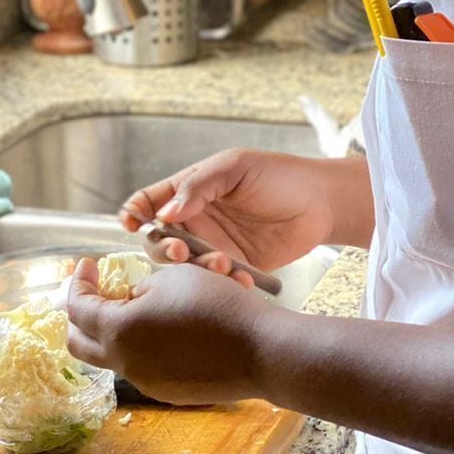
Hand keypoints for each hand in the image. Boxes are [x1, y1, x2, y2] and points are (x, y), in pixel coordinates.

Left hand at [66, 257, 270, 405]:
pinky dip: (141, 346)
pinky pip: (141, 367)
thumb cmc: (217, 304)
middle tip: (93, 293)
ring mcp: (146, 382)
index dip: (78, 282)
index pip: (77, 307)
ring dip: (112, 331)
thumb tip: (131, 300)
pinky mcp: (167, 392)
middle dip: (79, 316)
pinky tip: (165, 329)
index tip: (88, 265)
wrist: (261, 350)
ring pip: (112, 356)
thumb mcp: (171, 277)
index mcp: (118, 330)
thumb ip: (138, 288)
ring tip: (137, 306)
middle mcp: (125, 363)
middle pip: (78, 344)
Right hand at [119, 148, 360, 272]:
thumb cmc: (277, 175)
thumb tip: (163, 213)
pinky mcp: (235, 270)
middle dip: (164, 250)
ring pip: (185, 268)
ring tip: (223, 263)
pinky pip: (217, 283)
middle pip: (158, 242)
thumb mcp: (233, 168)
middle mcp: (195, 222)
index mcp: (187, 192)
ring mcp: (213, 247)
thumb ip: (197, 187)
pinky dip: (224, 285)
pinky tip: (241, 279)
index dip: (133, 214)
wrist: (321, 203)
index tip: (132, 224)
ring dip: (196, 270)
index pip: (147, 203)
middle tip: (183, 251)